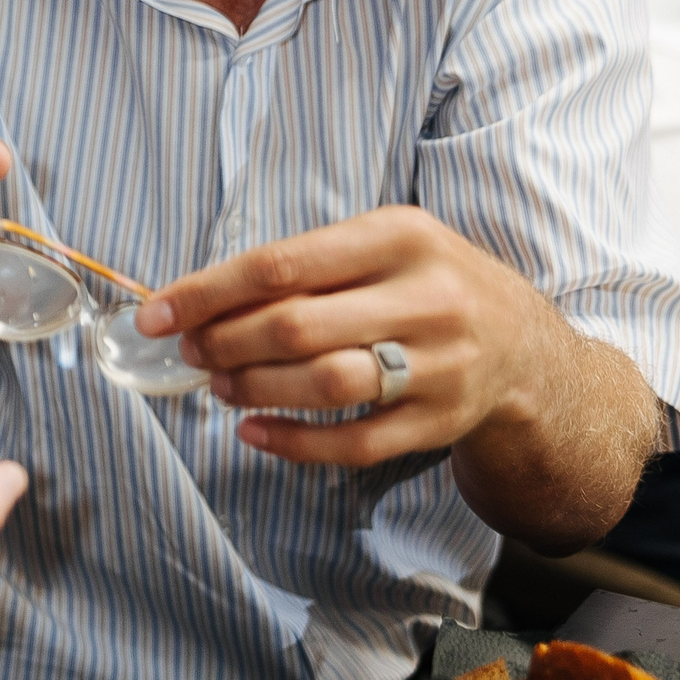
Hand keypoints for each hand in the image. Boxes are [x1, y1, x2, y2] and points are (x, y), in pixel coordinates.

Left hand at [144, 205, 562, 465]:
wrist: (524, 344)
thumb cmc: (427, 282)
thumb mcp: (381, 244)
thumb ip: (304, 264)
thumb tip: (200, 297)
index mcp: (401, 237)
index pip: (281, 265)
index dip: (207, 293)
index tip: (156, 314)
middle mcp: (428, 299)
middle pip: (297, 327)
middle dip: (224, 344)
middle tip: (190, 352)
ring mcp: (440, 366)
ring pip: (324, 386)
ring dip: (253, 389)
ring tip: (218, 384)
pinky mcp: (440, 423)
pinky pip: (353, 443)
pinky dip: (292, 442)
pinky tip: (252, 430)